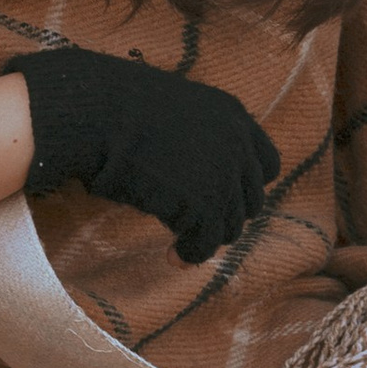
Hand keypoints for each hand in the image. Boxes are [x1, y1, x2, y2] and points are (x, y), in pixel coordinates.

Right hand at [7, 47, 279, 264]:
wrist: (98, 112)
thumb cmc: (121, 109)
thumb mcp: (177, 109)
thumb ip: (204, 135)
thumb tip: (210, 173)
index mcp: (233, 114)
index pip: (268, 164)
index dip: (246, 186)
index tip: (221, 197)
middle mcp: (237, 142)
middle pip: (250, 201)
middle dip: (224, 216)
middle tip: (195, 227)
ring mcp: (223, 173)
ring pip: (230, 227)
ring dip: (206, 238)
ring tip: (181, 245)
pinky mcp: (202, 203)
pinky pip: (204, 245)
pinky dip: (189, 256)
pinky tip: (171, 258)